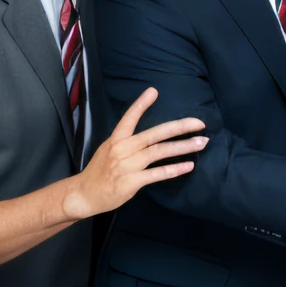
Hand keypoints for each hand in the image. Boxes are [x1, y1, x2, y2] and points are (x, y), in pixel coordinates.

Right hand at [63, 88, 206, 219]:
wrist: (84, 195)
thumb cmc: (100, 172)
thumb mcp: (109, 149)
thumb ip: (128, 141)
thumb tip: (150, 135)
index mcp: (116, 139)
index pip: (129, 118)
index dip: (141, 105)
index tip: (154, 91)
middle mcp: (122, 149)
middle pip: (154, 134)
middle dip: (179, 127)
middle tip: (200, 123)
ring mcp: (127, 165)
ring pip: (159, 152)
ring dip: (183, 147)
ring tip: (201, 142)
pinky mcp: (131, 182)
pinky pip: (157, 174)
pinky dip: (174, 169)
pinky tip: (188, 166)